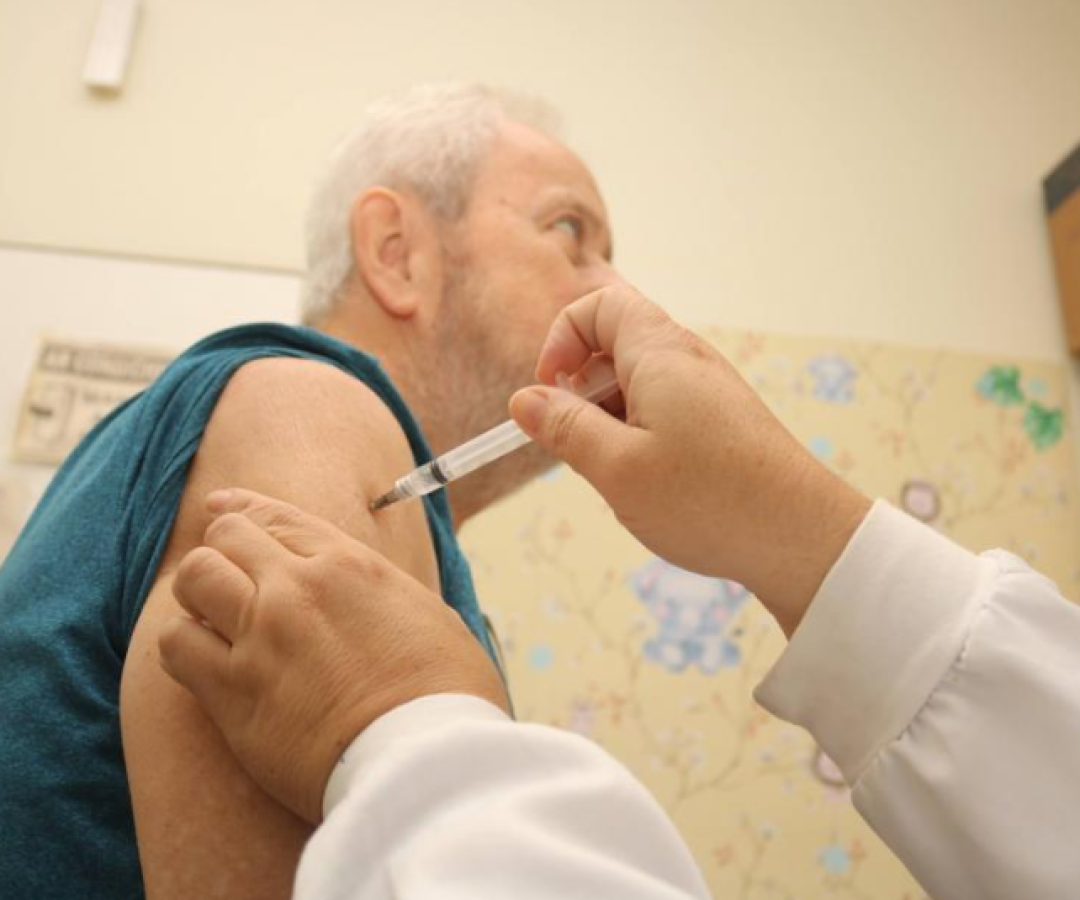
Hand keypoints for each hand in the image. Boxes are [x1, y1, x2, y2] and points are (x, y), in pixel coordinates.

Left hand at [157, 488, 509, 824]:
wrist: (425, 760)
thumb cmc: (447, 694)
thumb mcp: (430, 614)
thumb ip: (383, 593)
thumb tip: (368, 595)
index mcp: (350, 565)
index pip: (277, 517)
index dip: (242, 508)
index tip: (221, 507)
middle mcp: (297, 589)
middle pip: (226, 537)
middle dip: (223, 549)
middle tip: (227, 573)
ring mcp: (260, 637)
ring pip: (193, 579)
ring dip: (199, 592)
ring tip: (213, 618)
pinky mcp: (233, 694)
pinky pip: (175, 645)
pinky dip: (184, 643)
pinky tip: (205, 658)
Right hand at [509, 285, 870, 635]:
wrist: (802, 539)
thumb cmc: (709, 500)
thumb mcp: (616, 468)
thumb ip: (565, 428)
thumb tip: (524, 400)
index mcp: (660, 352)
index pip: (599, 304)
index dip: (561, 339)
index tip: (550, 392)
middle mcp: (688, 360)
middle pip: (615, 346)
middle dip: (581, 391)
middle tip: (580, 446)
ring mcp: (709, 392)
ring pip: (636, 386)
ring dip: (609, 422)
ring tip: (619, 475)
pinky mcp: (723, 424)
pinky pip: (663, 412)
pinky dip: (639, 438)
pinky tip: (650, 486)